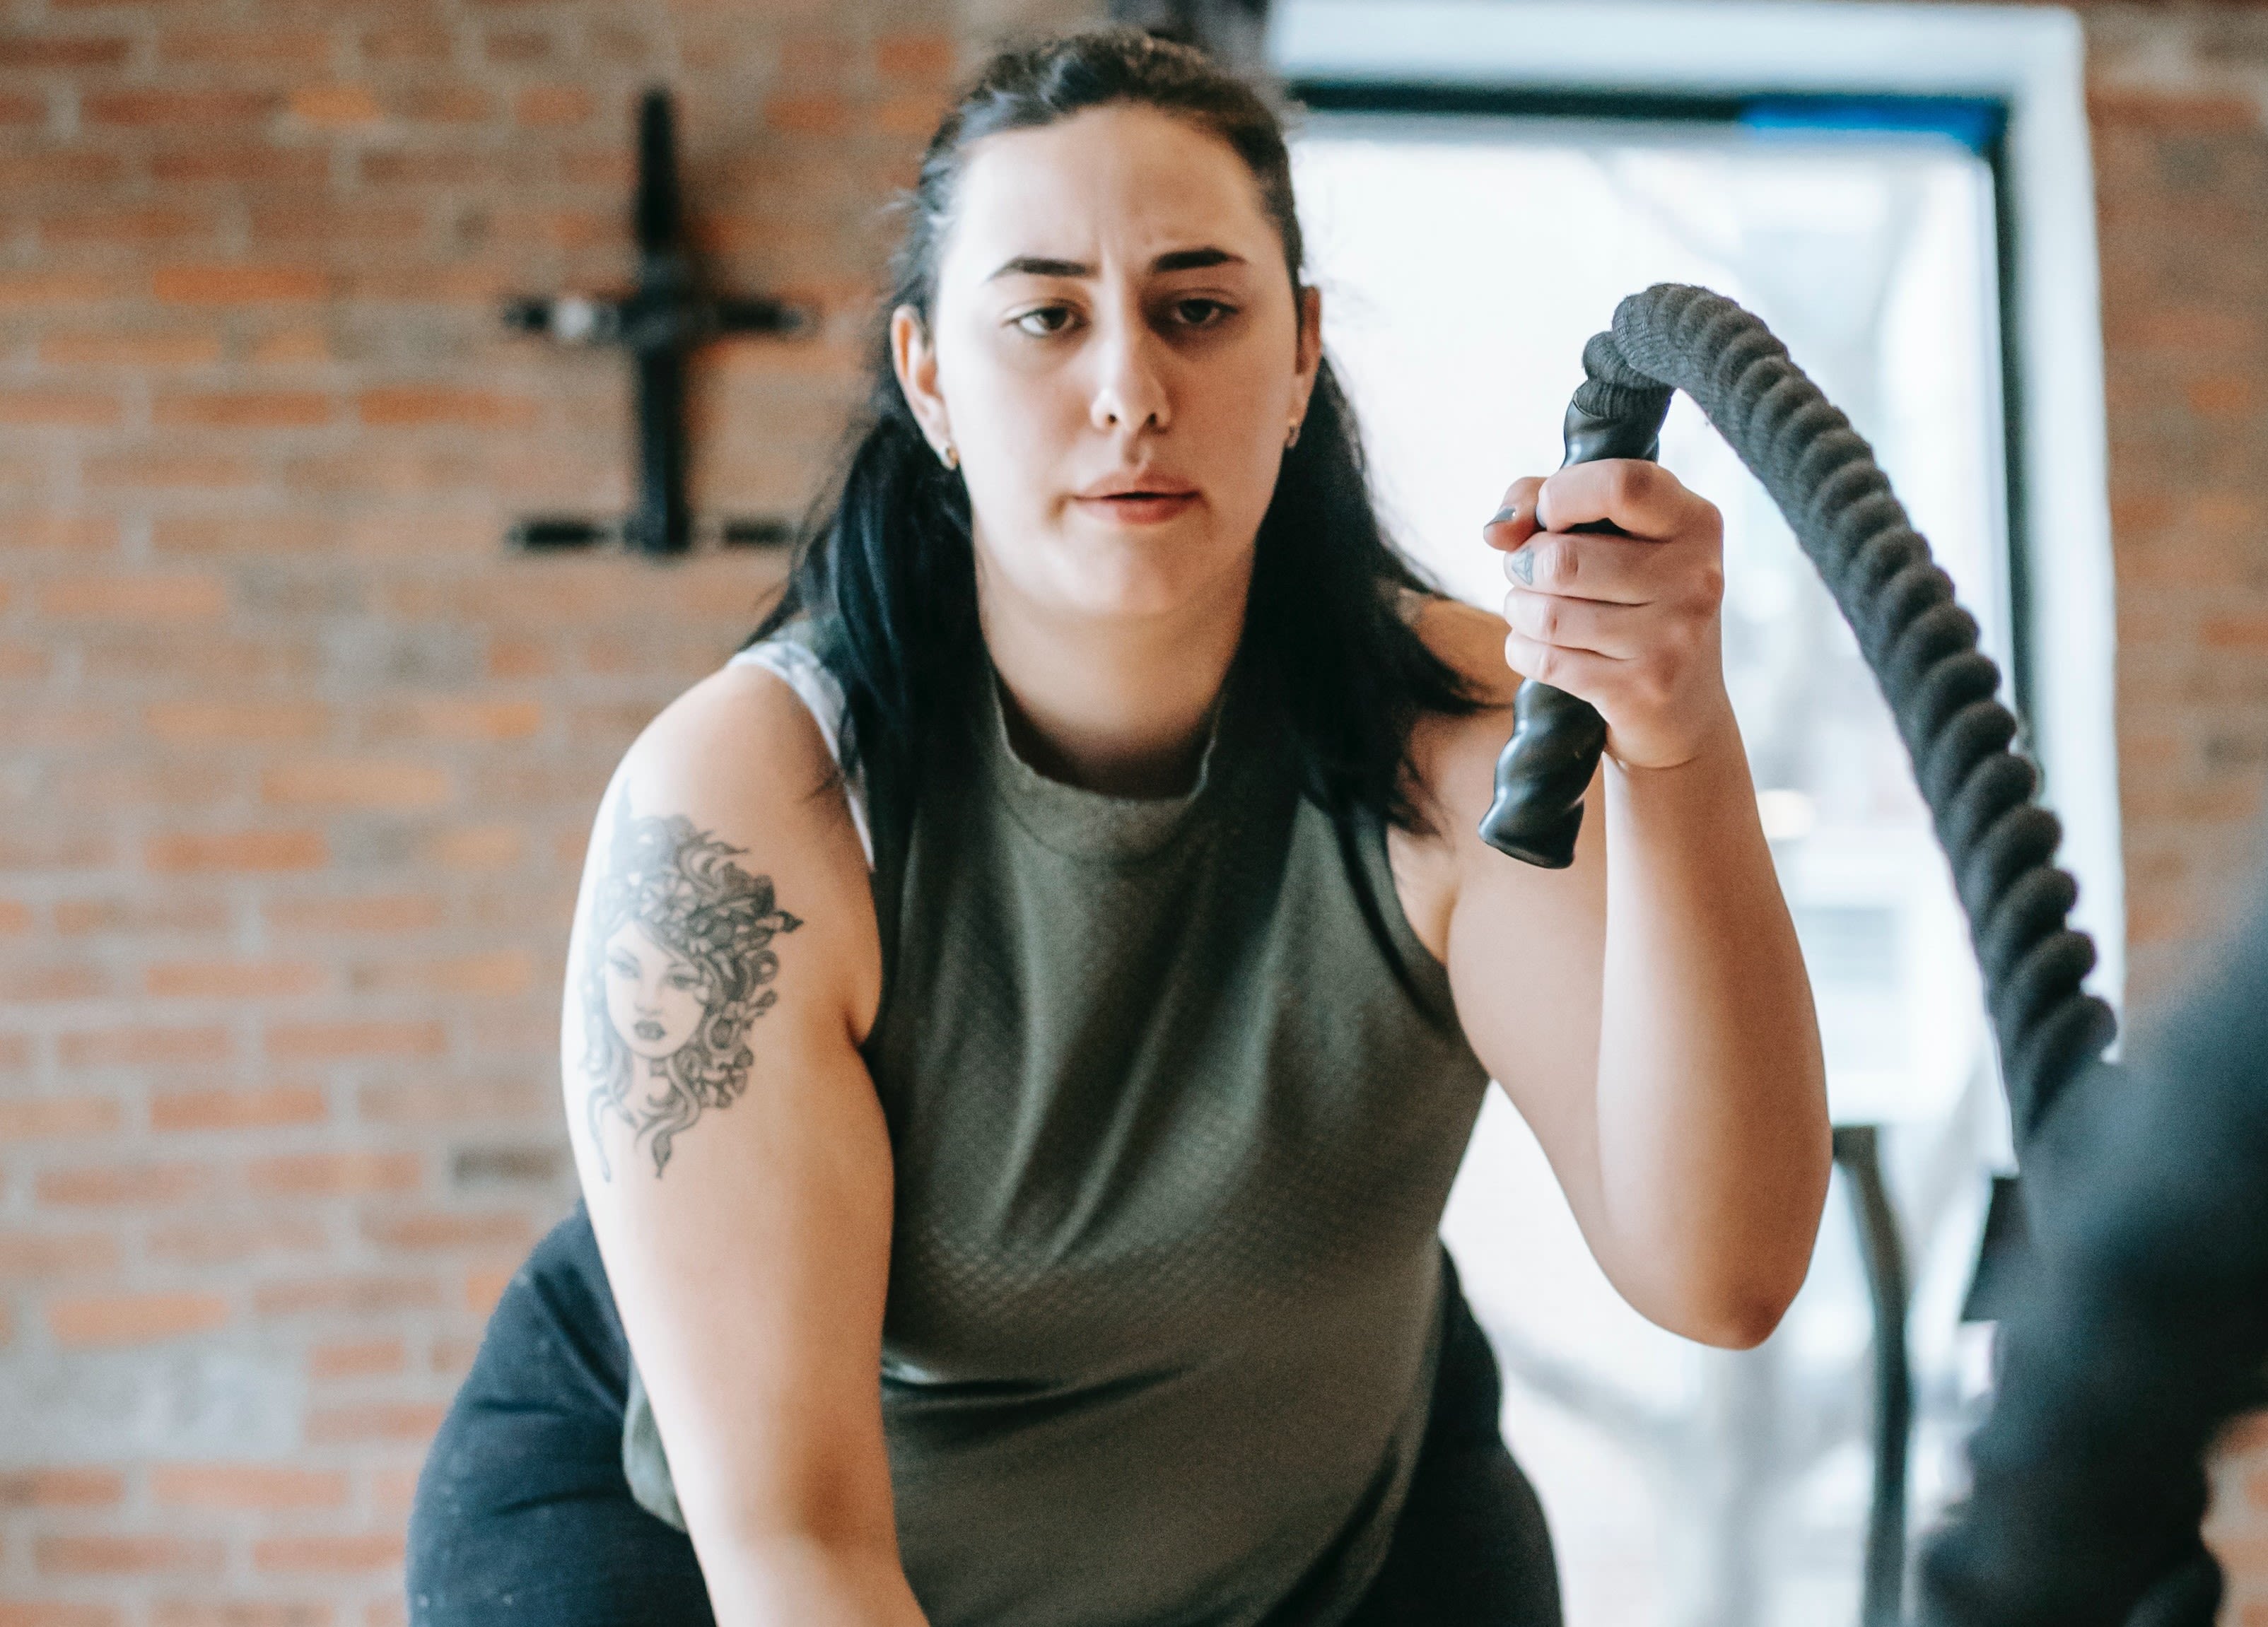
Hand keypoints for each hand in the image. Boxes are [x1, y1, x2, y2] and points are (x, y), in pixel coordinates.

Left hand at [1482, 460, 1732, 771]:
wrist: (1682, 713)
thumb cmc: (1633, 604)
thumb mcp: (1613, 537)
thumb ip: (1544, 501)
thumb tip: (1498, 530)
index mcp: (1695, 523)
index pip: (1620, 485)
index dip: (1559, 496)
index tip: (1548, 518)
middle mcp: (1695, 578)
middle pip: (1561, 559)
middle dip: (1522, 565)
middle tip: (1531, 574)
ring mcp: (1672, 638)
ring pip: (1544, 613)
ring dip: (1519, 610)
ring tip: (1535, 612)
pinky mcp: (1641, 690)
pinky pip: (1543, 658)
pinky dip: (1522, 649)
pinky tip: (1542, 649)